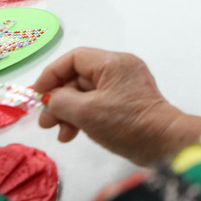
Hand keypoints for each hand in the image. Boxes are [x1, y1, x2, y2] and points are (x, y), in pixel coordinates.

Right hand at [34, 48, 184, 165]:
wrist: (162, 142)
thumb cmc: (125, 123)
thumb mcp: (85, 112)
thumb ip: (61, 100)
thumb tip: (52, 99)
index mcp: (113, 62)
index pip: (74, 58)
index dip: (52, 74)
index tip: (38, 94)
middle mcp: (121, 68)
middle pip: (79, 77)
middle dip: (59, 99)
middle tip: (46, 122)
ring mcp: (126, 85)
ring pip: (87, 93)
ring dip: (69, 111)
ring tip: (59, 132)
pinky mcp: (128, 102)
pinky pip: (99, 103)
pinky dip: (84, 116)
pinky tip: (72, 134)